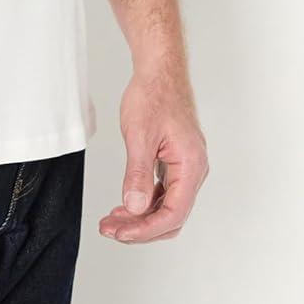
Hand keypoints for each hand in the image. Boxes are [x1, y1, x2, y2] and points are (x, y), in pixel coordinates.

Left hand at [98, 66, 208, 243]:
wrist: (159, 70)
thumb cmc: (154, 95)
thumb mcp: (140, 135)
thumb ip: (138, 174)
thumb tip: (135, 208)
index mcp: (191, 164)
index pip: (173, 213)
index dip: (145, 229)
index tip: (120, 233)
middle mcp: (194, 169)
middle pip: (172, 216)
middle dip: (140, 228)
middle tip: (109, 229)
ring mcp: (186, 166)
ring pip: (167, 207)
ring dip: (140, 218)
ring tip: (111, 220)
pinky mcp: (176, 162)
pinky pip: (164, 193)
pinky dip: (144, 203)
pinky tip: (124, 205)